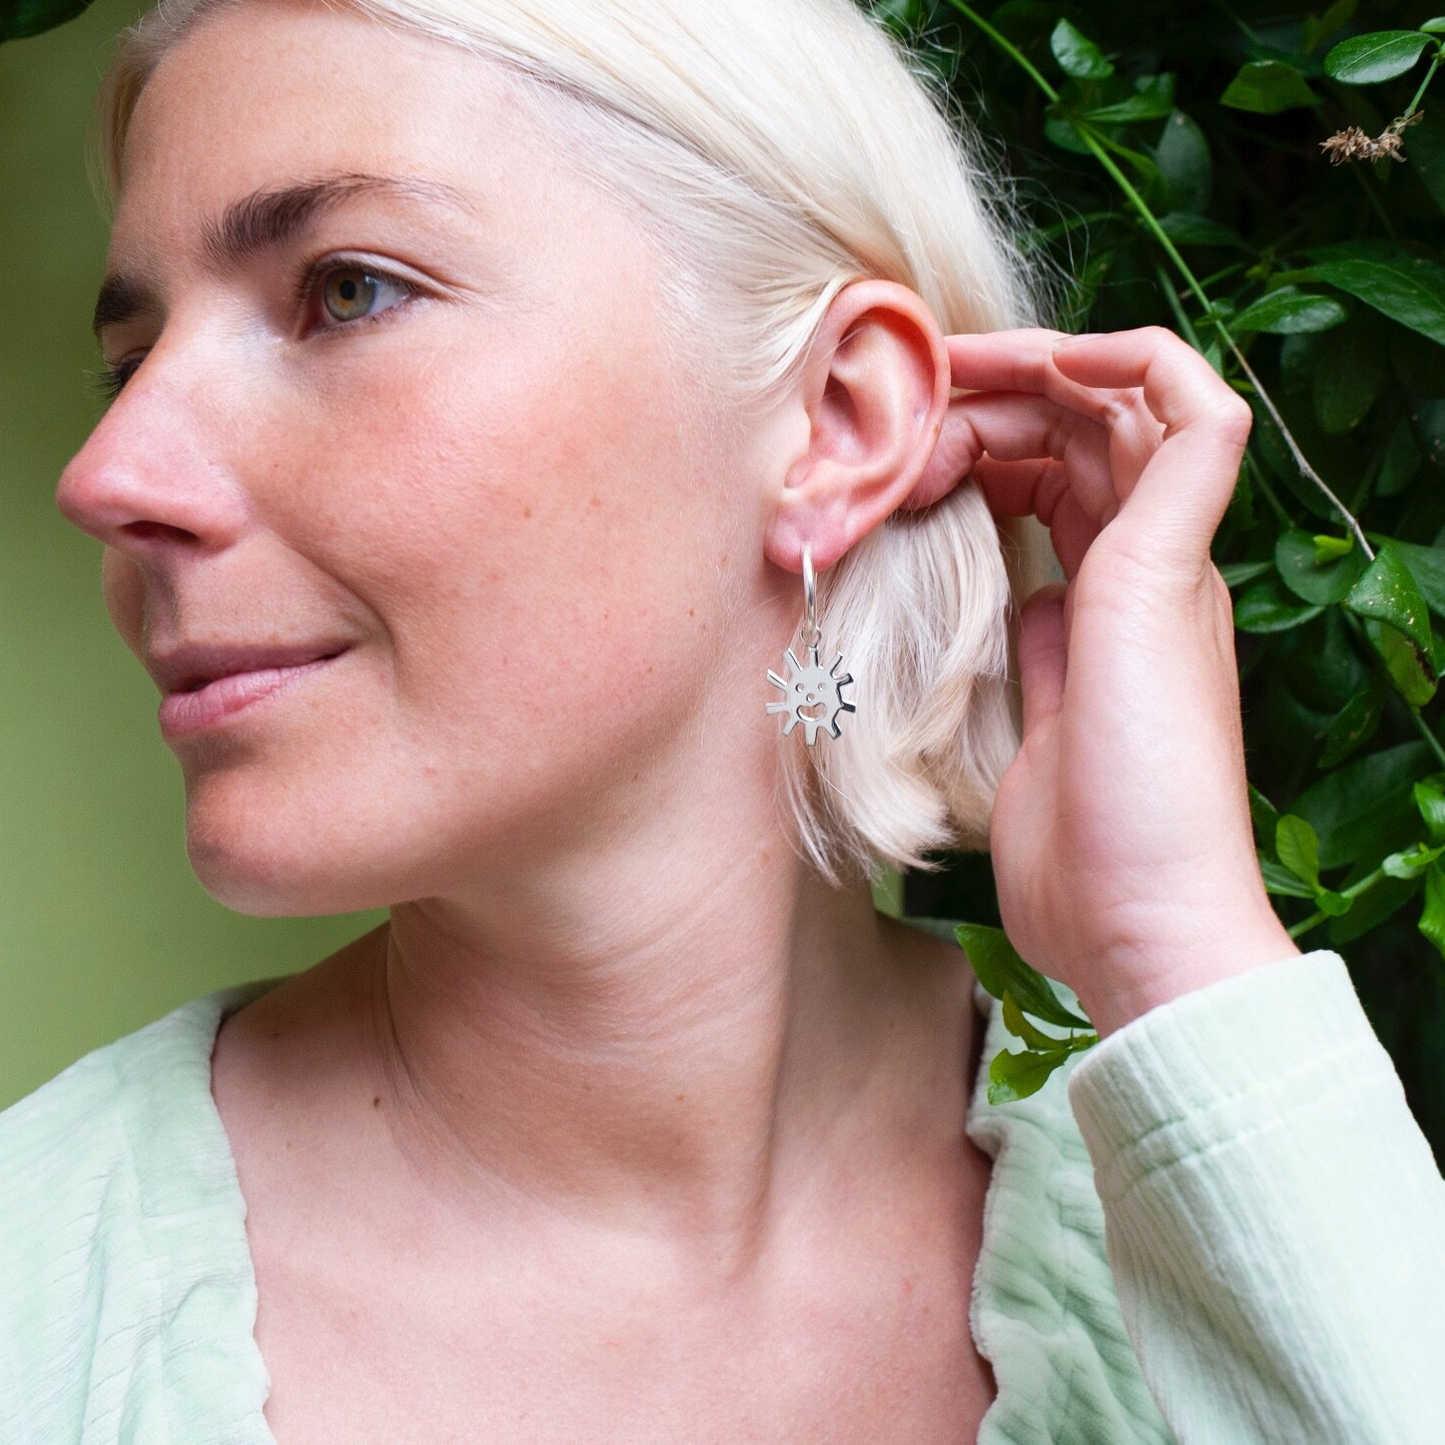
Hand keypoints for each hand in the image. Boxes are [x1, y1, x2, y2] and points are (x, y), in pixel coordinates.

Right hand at [912, 326, 1299, 1035]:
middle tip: (909, 422)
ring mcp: (1087, 629)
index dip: (1074, 358)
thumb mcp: (1158, 601)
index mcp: (1170, 545)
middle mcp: (1134, 575)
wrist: (1129, 911)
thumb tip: (1141, 394)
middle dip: (1001, 408)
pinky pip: (1009, 582)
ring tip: (903, 470)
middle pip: (1075, 448)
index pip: (1141, 406)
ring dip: (978, 469)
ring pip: (1037, 506)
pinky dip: (969, 541)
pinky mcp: (1043, 682)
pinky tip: (923, 534)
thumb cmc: (1149, 769)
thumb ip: (1172, 482)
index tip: (983, 360)